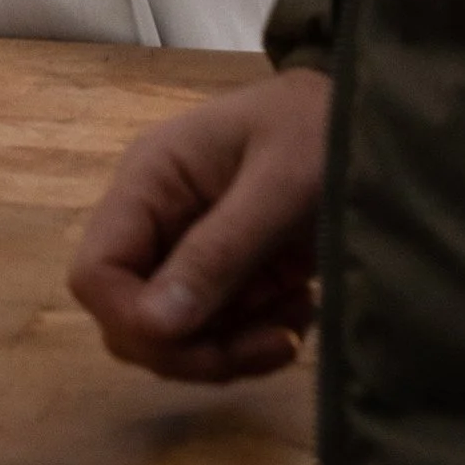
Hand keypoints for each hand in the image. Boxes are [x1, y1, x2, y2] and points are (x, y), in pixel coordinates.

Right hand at [69, 67, 330, 382]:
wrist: (367, 117)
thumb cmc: (322, 129)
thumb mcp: (281, 185)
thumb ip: (220, 250)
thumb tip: (155, 326)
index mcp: (149, 180)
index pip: (96, 273)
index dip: (133, 320)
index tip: (200, 337)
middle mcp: (155, 221)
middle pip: (132, 320)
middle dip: (197, 348)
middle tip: (274, 340)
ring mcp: (187, 251)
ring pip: (175, 338)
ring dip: (235, 348)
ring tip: (299, 312)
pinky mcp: (223, 275)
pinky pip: (215, 334)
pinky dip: (256, 339)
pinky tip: (301, 308)